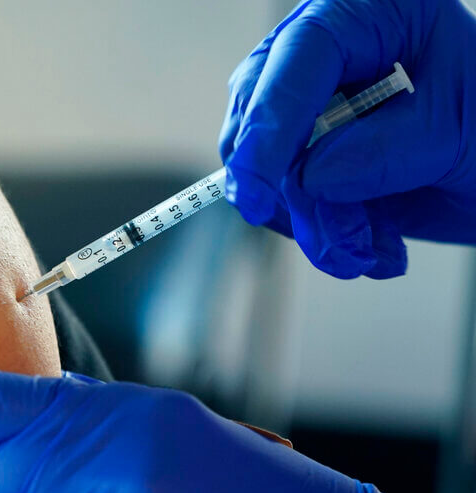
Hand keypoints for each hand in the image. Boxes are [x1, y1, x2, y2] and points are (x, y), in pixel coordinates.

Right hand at [220, 0, 475, 278]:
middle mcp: (327, 57)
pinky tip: (374, 245)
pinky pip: (288, 204)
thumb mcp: (456, 132)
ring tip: (372, 250)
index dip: (268, 127)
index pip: (297, 59)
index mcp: (368, 15)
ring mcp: (313, 111)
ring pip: (270, 174)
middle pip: (261, 119)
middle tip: (337, 245)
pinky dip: (327, 236)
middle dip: (295, 194)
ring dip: (318, 228)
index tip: (255, 194)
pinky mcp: (309, 159)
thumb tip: (310, 178)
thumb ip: (381, 152)